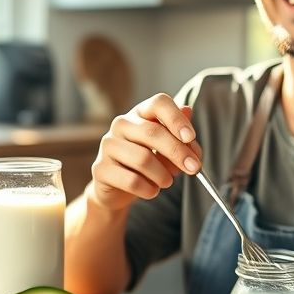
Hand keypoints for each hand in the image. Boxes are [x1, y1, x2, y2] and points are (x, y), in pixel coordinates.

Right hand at [88, 94, 201, 210]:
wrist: (119, 189)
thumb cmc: (148, 164)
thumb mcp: (169, 149)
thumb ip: (181, 136)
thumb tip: (188, 112)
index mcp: (140, 113)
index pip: (158, 103)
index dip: (176, 119)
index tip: (191, 137)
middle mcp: (121, 124)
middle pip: (152, 132)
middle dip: (178, 152)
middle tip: (193, 168)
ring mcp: (108, 145)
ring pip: (143, 159)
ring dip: (163, 175)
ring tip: (166, 182)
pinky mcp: (100, 169)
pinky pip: (132, 181)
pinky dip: (149, 189)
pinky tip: (151, 191)